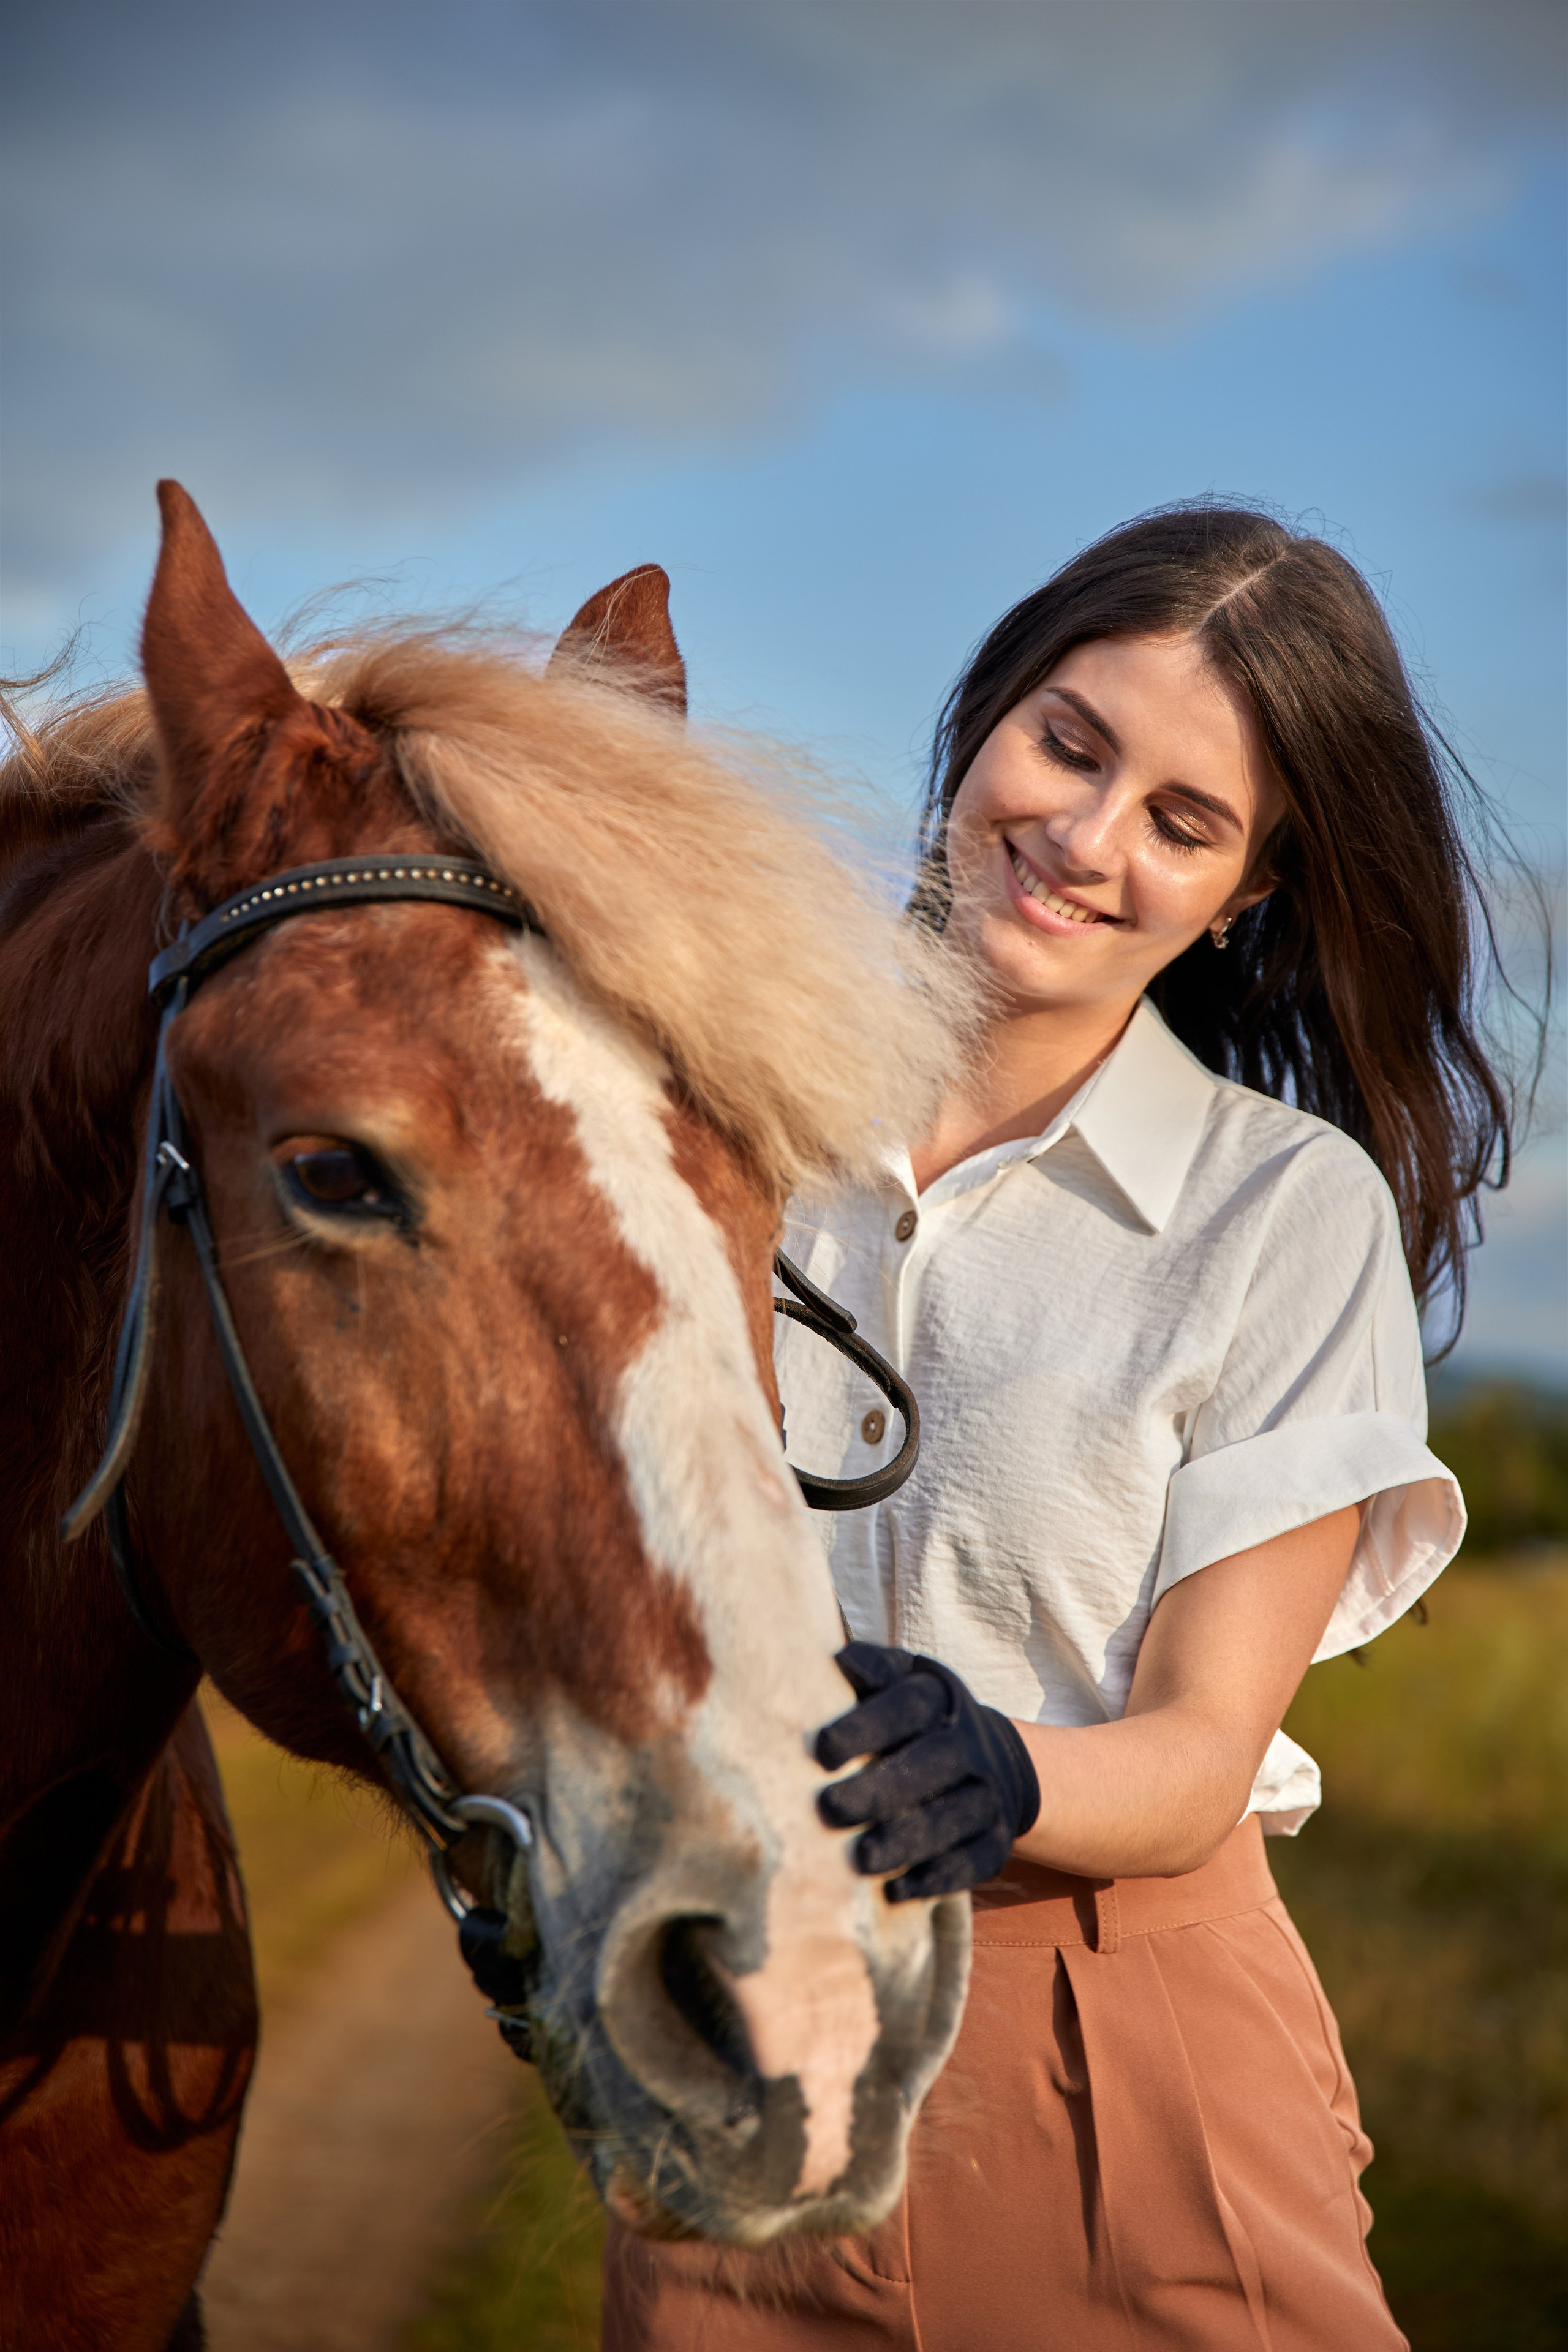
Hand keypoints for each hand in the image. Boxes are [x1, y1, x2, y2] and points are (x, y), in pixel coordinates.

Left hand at [814, 1641, 1040, 1901]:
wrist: (988, 1758)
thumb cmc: (914, 1718)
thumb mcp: (898, 1680)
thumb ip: (869, 1670)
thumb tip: (837, 1662)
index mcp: (938, 1698)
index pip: (909, 1706)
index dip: (868, 1725)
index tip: (823, 1750)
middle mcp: (968, 1745)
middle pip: (932, 1764)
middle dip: (882, 1788)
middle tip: (830, 1808)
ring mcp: (988, 1793)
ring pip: (955, 1817)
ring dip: (908, 1840)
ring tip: (861, 1860)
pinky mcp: (996, 1840)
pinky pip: (974, 1861)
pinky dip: (937, 1878)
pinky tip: (896, 1890)